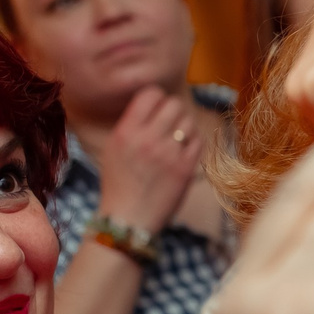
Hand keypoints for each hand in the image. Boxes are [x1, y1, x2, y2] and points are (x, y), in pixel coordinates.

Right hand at [100, 85, 203, 230]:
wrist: (128, 219)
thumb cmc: (120, 182)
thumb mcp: (114, 148)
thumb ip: (132, 124)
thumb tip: (154, 102)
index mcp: (126, 132)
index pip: (150, 94)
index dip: (157, 97)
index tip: (157, 107)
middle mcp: (147, 139)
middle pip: (174, 104)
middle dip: (173, 109)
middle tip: (170, 122)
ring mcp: (168, 154)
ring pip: (188, 120)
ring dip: (185, 125)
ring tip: (177, 137)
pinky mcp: (185, 169)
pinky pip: (199, 140)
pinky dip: (194, 140)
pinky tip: (185, 148)